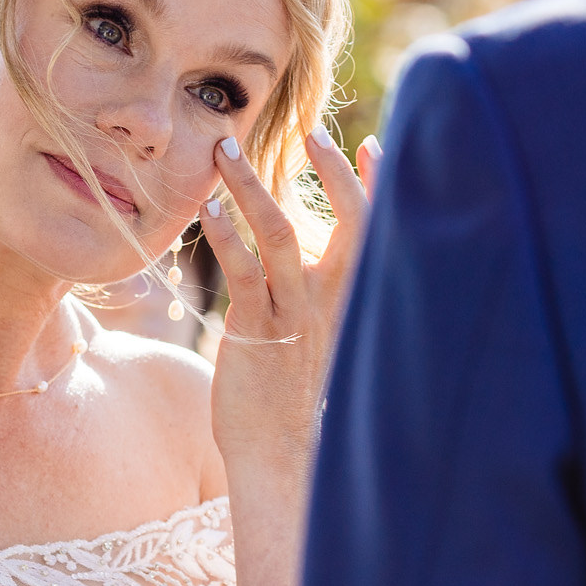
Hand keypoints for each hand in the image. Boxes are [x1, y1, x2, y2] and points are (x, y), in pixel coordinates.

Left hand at [203, 128, 379, 486]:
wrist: (282, 454)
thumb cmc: (296, 394)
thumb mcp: (322, 338)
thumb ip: (321, 293)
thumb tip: (305, 253)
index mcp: (356, 299)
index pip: (377, 229)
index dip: (377, 185)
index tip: (369, 146)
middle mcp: (335, 300)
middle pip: (350, 219)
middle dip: (332, 171)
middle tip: (309, 132)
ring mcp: (296, 313)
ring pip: (280, 231)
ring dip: (251, 184)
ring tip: (225, 150)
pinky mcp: (256, 330)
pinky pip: (241, 270)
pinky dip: (225, 233)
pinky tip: (208, 209)